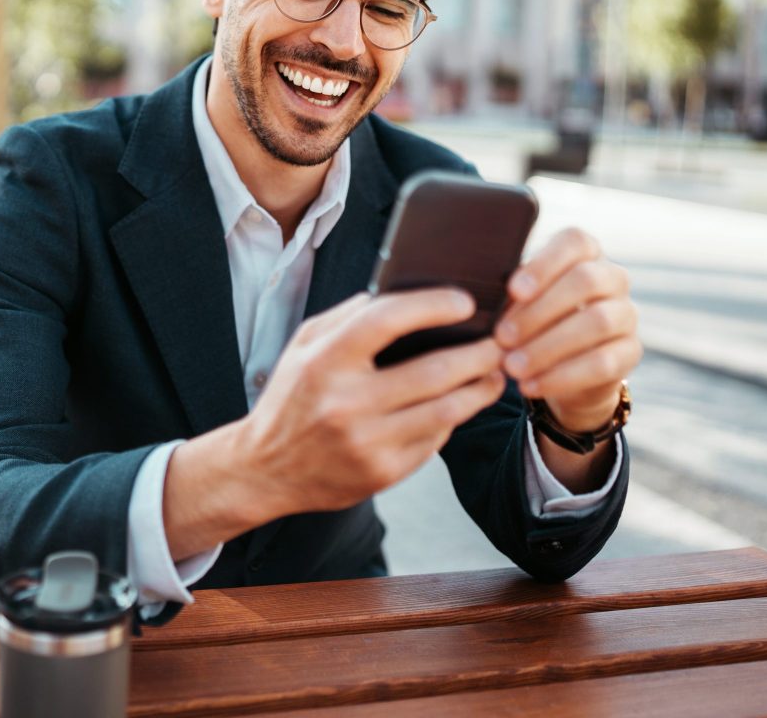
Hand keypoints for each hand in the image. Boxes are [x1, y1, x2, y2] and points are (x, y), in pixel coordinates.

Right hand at [237, 289, 507, 518]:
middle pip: (434, 371)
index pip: (386, 321)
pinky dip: (452, 419)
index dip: (432, 306)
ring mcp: (366, 442)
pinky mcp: (383, 474)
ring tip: (494, 373)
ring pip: (446, 410)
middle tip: (499, 340)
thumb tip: (400, 294)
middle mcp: (345, 403)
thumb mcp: (303, 347)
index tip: (465, 301)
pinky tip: (458, 405)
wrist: (266, 470)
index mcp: (324, 362)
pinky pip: (434, 440)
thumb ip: (346, 317)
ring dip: (480, 388)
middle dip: (479, 352)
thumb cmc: (290, 399)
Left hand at [494, 227, 639, 432]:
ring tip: (512, 367)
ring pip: (597, 322)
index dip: (545, 264)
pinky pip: (603, 363)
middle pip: (586, 280)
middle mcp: (613, 278)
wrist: (565, 369)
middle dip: (539, 310)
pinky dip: (562, 376)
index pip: (575, 242)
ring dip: (548, 347)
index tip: (513, 290)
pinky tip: (531, 386)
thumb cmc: (533, 322)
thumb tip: (484, 300)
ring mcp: (626, 315)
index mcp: (585, 255)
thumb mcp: (520, 304)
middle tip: (502, 337)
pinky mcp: (631, 352)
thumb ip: (511, 295)